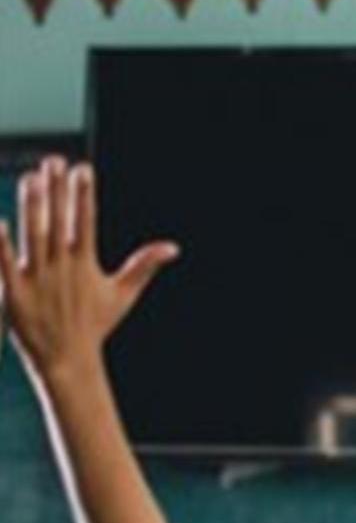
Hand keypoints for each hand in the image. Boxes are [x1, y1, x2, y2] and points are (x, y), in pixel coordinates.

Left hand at [0, 158, 180, 382]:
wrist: (67, 361)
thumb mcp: (123, 295)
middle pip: (59, 221)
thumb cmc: (93, 326)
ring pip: (34, 236)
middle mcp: (61, 268)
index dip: (84, 194)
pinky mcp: (14, 293)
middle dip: (57, 190)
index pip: (86, 221)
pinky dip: (1, 245)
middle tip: (54, 161)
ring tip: (31, 178)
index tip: (83, 168)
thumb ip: (144, 265)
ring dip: (32, 207)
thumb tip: (172, 248)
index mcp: (86, 264)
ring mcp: (37, 279)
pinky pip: (5, 264)